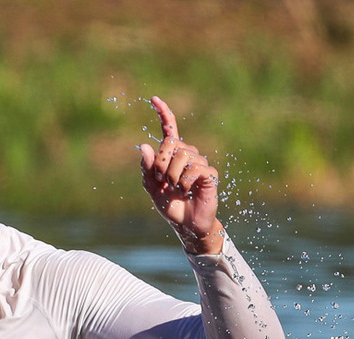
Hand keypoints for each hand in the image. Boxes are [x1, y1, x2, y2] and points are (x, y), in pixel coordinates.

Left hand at [139, 96, 224, 254]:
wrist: (186, 225)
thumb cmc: (170, 206)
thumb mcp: (152, 188)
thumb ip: (147, 168)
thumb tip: (144, 146)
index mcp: (172, 156)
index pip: (169, 130)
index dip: (163, 114)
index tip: (154, 99)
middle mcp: (188, 155)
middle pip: (171, 144)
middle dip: (161, 163)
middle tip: (162, 181)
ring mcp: (200, 163)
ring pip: (182, 156)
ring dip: (173, 176)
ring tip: (176, 189)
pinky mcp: (209, 174)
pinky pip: (194, 169)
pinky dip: (184, 182)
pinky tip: (187, 191)